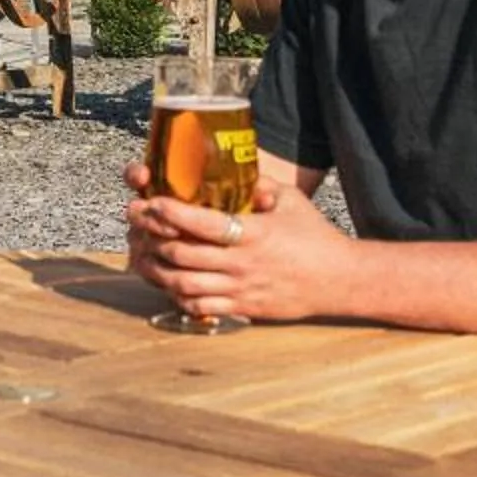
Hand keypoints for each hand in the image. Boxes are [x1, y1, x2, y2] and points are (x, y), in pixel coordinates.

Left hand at [125, 165, 363, 325]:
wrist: (339, 280)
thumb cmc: (315, 236)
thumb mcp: (291, 200)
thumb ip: (261, 183)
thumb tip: (235, 167)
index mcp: (253, 233)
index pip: (202, 222)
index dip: (170, 212)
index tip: (151, 201)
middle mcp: (242, 263)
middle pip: (183, 254)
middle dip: (152, 237)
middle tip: (137, 224)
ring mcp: (240, 289)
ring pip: (183, 284)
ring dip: (158, 270)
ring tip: (145, 254)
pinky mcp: (242, 309)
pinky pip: (200, 307)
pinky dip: (178, 296)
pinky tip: (170, 283)